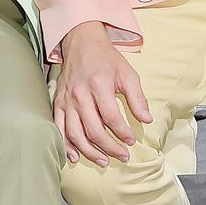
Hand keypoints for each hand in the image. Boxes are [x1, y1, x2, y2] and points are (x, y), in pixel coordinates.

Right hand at [53, 22, 152, 164]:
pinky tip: (75, 156)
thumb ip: (137, 98)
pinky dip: (66, 145)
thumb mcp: (128, 74)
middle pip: (93, 129)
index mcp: (99, 85)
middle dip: (109, 147)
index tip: (132, 141)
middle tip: (122, 156)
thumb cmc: (107, 59)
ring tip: (103, 161)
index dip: (122, 133)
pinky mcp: (58, 103)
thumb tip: (147, 119)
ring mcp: (67, 100)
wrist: (81, 42)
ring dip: (89, 151)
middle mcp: (80, 94)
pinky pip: (59, 129)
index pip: (111, 117)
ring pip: (75, 133)